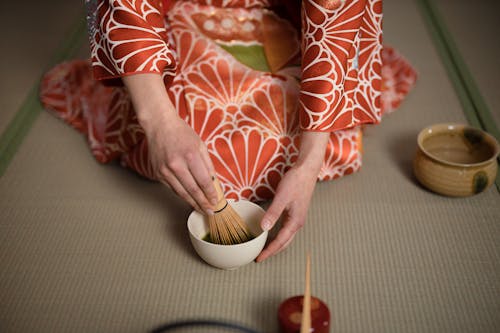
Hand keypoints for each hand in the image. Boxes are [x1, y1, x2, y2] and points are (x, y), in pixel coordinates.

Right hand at [123, 73, 217, 212]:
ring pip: (181, 192)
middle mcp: (176, 164)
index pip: (203, 181)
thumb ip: (208, 165)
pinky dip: (182, 195)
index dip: (211, 193)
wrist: (159, 126)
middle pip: (192, 190)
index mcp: (190, 155)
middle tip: (210, 210)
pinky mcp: (158, 173)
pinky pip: (172, 188)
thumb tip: (214, 183)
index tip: (216, 201)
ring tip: (201, 209)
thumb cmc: (181, 133)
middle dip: (203, 202)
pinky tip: (189, 199)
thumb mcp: (200, 145)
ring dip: (192, 203)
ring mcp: (165, 170)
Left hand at [256, 131, 329, 261]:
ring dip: (275, 244)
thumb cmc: (296, 182)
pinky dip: (278, 234)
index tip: (259, 258)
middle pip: (284, 243)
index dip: (269, 251)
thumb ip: (273, 213)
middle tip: (259, 257)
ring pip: (286, 237)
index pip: (280, 242)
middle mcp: (297, 223)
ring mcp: (297, 218)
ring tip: (263, 248)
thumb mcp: (282, 197)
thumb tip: (264, 228)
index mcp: (295, 222)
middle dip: (272, 251)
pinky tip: (270, 232)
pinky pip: (286, 229)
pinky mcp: (295, 212)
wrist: (307, 170)